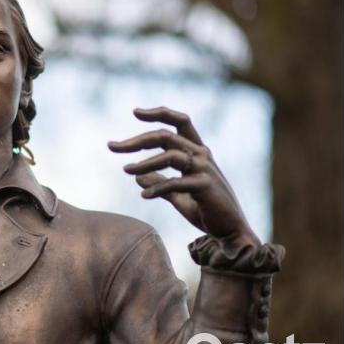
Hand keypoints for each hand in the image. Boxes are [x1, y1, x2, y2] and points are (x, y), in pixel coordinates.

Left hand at [108, 106, 259, 245]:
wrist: (230, 231)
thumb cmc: (206, 210)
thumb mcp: (178, 195)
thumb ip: (161, 184)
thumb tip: (137, 177)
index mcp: (197, 151)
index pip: (179, 122)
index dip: (159, 113)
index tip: (135, 112)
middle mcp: (202, 155)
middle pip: (166, 136)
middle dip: (137, 140)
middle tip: (112, 146)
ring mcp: (205, 169)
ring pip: (170, 155)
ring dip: (144, 163)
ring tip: (126, 170)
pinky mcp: (205, 186)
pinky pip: (176, 182)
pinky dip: (157, 187)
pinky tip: (144, 195)